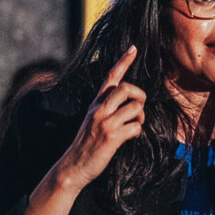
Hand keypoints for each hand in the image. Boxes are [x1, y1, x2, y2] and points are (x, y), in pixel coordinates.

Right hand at [57, 46, 145, 191]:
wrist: (74, 166)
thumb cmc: (87, 144)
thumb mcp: (93, 120)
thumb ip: (108, 109)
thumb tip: (129, 104)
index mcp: (96, 103)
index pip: (110, 77)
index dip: (123, 61)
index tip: (133, 48)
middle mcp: (100, 109)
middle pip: (127, 88)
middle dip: (140, 96)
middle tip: (139, 107)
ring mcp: (105, 122)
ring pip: (135, 108)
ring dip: (141, 117)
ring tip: (134, 125)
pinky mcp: (112, 137)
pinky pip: (136, 127)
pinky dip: (137, 131)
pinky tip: (130, 137)